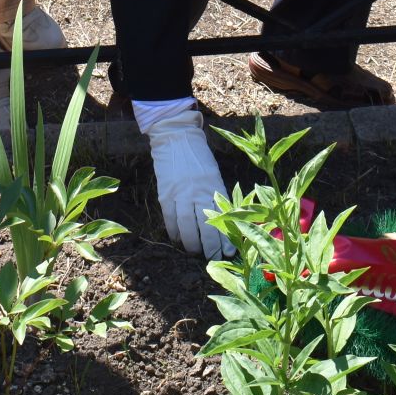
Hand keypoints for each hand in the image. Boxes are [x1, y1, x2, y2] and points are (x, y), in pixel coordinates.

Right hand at [144, 110, 230, 257]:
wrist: (176, 137)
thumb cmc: (198, 156)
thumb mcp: (213, 174)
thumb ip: (216, 194)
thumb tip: (222, 220)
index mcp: (214, 186)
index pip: (222, 218)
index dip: (225, 237)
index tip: (229, 252)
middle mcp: (198, 191)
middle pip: (205, 226)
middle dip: (210, 245)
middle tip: (214, 257)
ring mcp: (180, 193)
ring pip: (186, 225)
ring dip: (192, 243)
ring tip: (195, 252)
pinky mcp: (166, 193)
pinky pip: (170, 218)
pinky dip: (174, 231)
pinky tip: (178, 239)